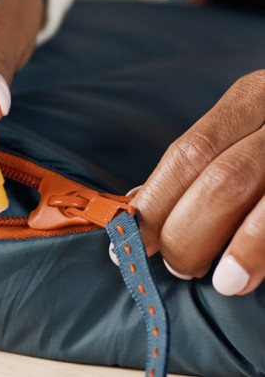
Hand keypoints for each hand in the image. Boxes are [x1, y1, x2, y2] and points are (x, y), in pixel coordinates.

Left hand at [132, 70, 264, 295]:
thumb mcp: (245, 136)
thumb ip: (199, 167)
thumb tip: (138, 204)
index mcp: (250, 99)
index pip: (187, 154)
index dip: (154, 202)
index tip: (126, 237)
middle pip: (217, 177)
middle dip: (184, 230)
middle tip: (174, 263)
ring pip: (245, 192)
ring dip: (217, 245)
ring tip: (203, 276)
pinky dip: (256, 250)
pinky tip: (238, 278)